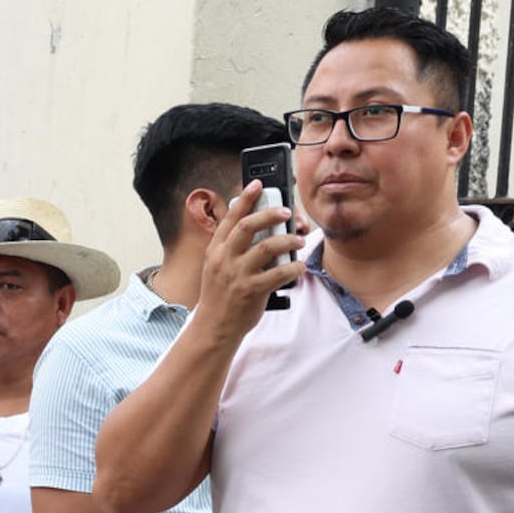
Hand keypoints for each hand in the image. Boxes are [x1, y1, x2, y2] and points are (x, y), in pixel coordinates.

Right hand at [197, 182, 306, 340]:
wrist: (214, 328)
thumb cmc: (220, 298)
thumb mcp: (217, 269)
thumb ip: (233, 250)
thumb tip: (261, 232)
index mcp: (216, 251)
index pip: (231, 218)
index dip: (246, 198)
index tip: (258, 184)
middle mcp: (225, 259)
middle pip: (249, 226)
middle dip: (271, 214)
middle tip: (287, 212)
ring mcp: (237, 275)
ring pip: (267, 247)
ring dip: (288, 240)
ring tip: (298, 241)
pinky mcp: (252, 290)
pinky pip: (279, 274)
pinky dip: (294, 268)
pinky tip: (299, 267)